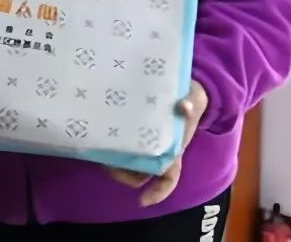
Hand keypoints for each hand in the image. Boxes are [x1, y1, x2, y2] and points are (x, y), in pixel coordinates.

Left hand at [107, 80, 207, 206]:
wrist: (186, 90)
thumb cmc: (189, 100)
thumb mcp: (192, 100)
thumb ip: (190, 104)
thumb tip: (185, 106)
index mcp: (173, 151)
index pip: (168, 178)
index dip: (158, 192)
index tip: (143, 201)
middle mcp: (158, 152)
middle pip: (141, 173)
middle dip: (124, 175)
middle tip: (107, 166)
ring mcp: (145, 143)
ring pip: (128, 162)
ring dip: (114, 162)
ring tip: (98, 152)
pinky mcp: (134, 131)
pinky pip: (121, 144)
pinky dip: (111, 145)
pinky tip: (98, 136)